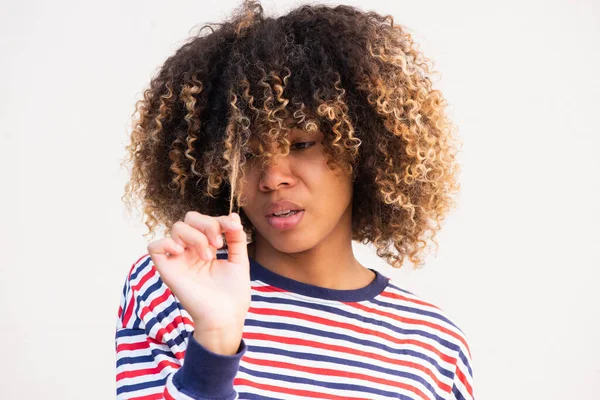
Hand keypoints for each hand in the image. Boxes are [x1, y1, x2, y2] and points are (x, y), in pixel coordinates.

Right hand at [147, 211, 249, 354]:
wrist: (226, 317)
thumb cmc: (232, 294)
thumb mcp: (239, 261)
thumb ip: (236, 238)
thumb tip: (233, 216)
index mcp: (206, 248)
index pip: (206, 221)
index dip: (219, 219)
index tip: (232, 229)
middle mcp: (191, 251)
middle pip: (189, 219)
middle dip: (207, 224)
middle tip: (218, 244)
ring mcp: (179, 260)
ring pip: (176, 228)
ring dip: (195, 236)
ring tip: (207, 256)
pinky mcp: (168, 270)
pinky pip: (154, 246)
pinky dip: (167, 242)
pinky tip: (182, 252)